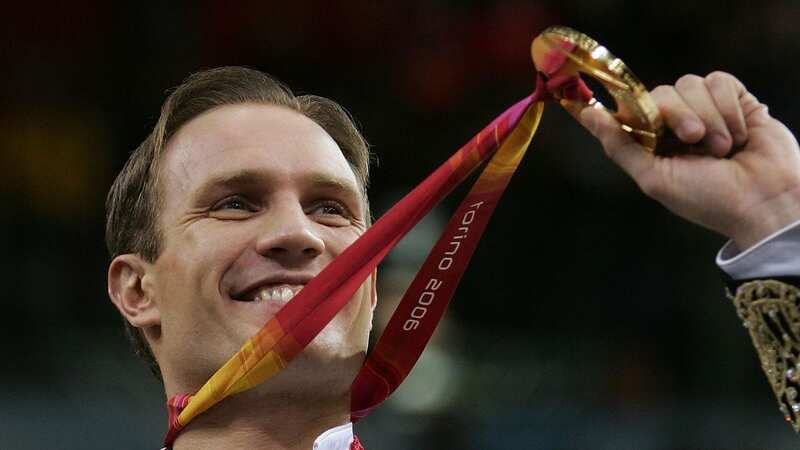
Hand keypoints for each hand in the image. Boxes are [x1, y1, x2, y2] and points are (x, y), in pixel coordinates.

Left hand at [579, 71, 799, 249]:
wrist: (764, 200)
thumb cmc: (709, 199)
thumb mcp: (654, 178)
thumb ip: (620, 145)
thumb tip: (588, 114)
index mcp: (653, 142)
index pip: (632, 109)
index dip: (634, 109)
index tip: (636, 116)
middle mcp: (675, 123)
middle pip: (661, 93)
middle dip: (678, 115)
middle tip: (695, 139)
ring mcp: (705, 109)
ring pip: (690, 84)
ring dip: (707, 116)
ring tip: (723, 147)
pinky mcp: (735, 99)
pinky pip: (719, 81)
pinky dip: (728, 107)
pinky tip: (739, 134)